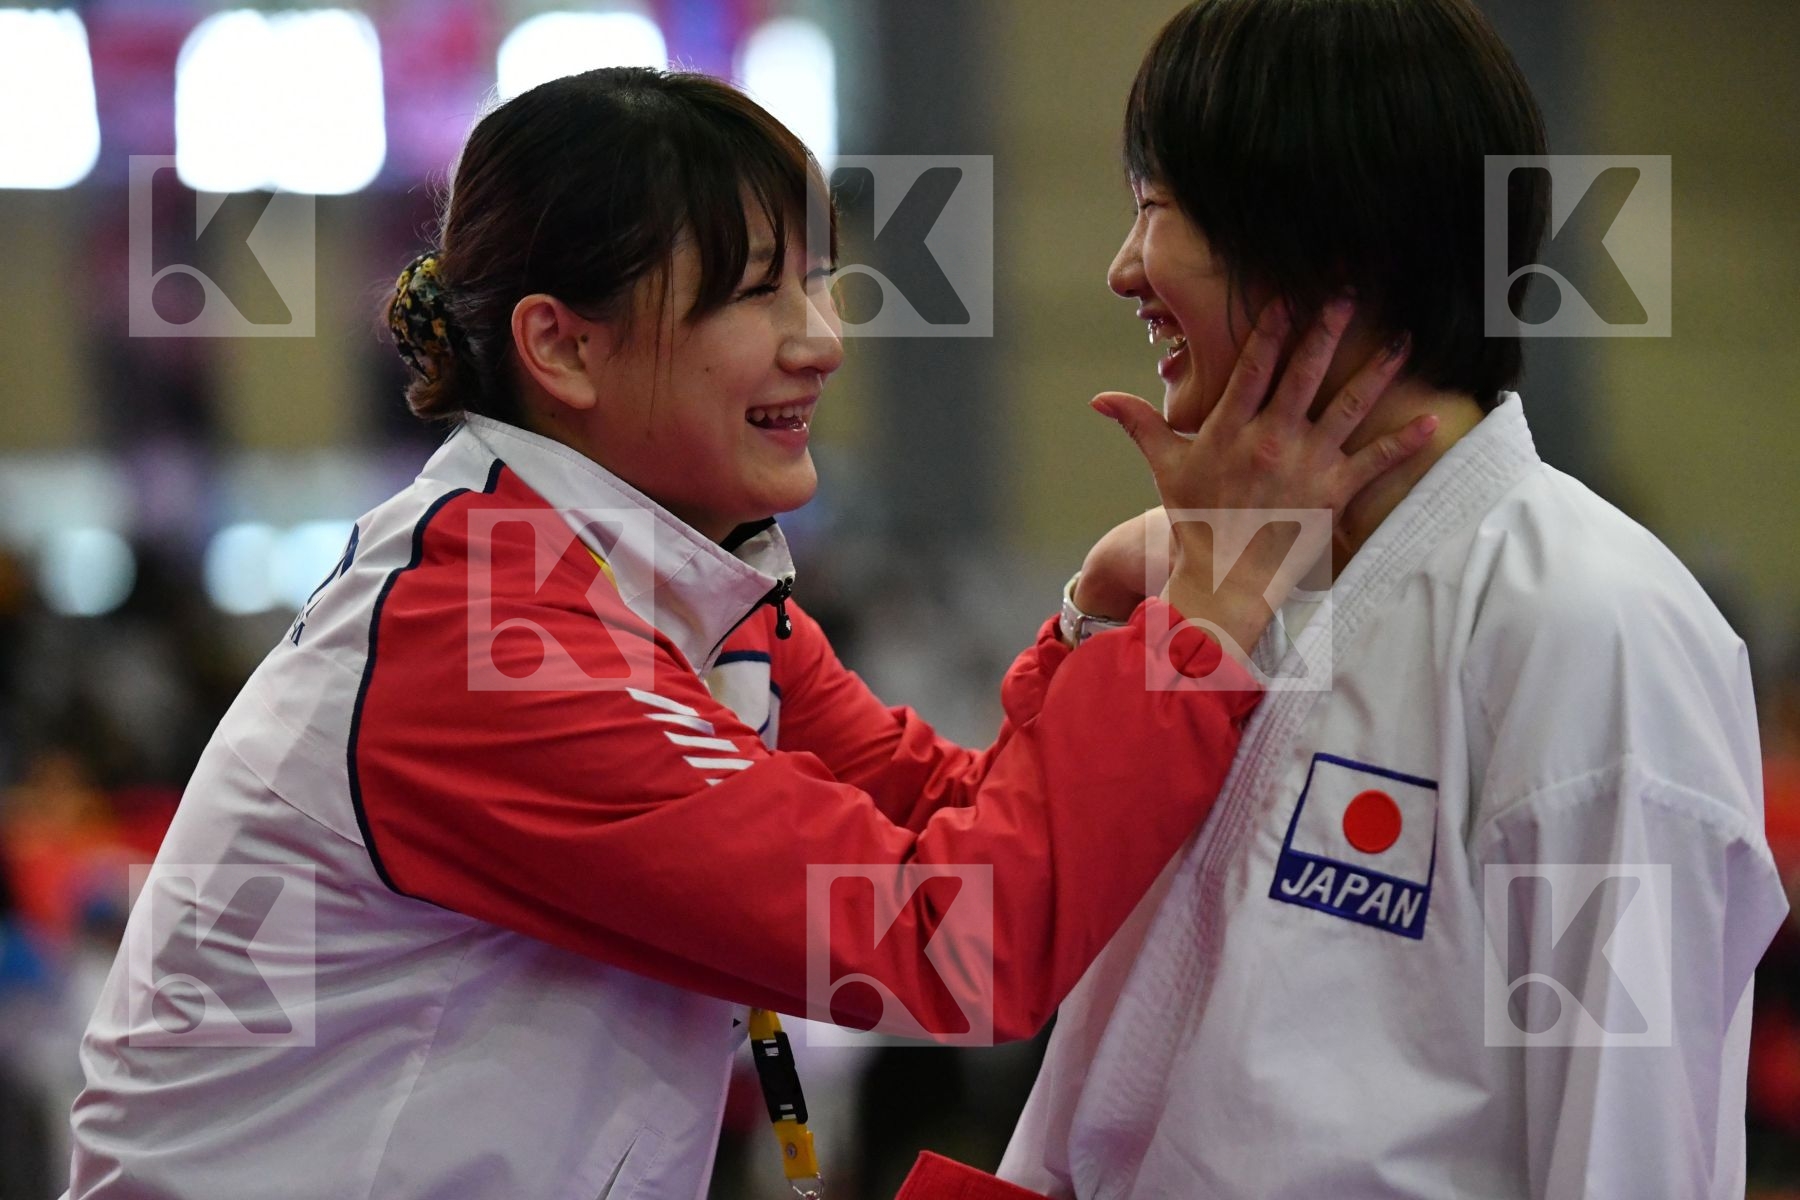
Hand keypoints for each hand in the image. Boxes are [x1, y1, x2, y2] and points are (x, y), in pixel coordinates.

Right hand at [1091, 298, 1434, 659]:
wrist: (1223, 579)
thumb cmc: (1195, 521)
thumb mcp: (1166, 467)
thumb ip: (1140, 424)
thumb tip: (1099, 398)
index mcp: (1231, 429)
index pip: (1253, 365)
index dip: (1272, 327)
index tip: (1290, 294)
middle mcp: (1271, 439)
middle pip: (1305, 372)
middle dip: (1327, 328)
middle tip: (1347, 292)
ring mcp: (1306, 465)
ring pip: (1348, 406)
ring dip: (1377, 370)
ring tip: (1402, 338)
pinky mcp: (1333, 494)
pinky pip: (1375, 462)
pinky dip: (1404, 443)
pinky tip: (1431, 420)